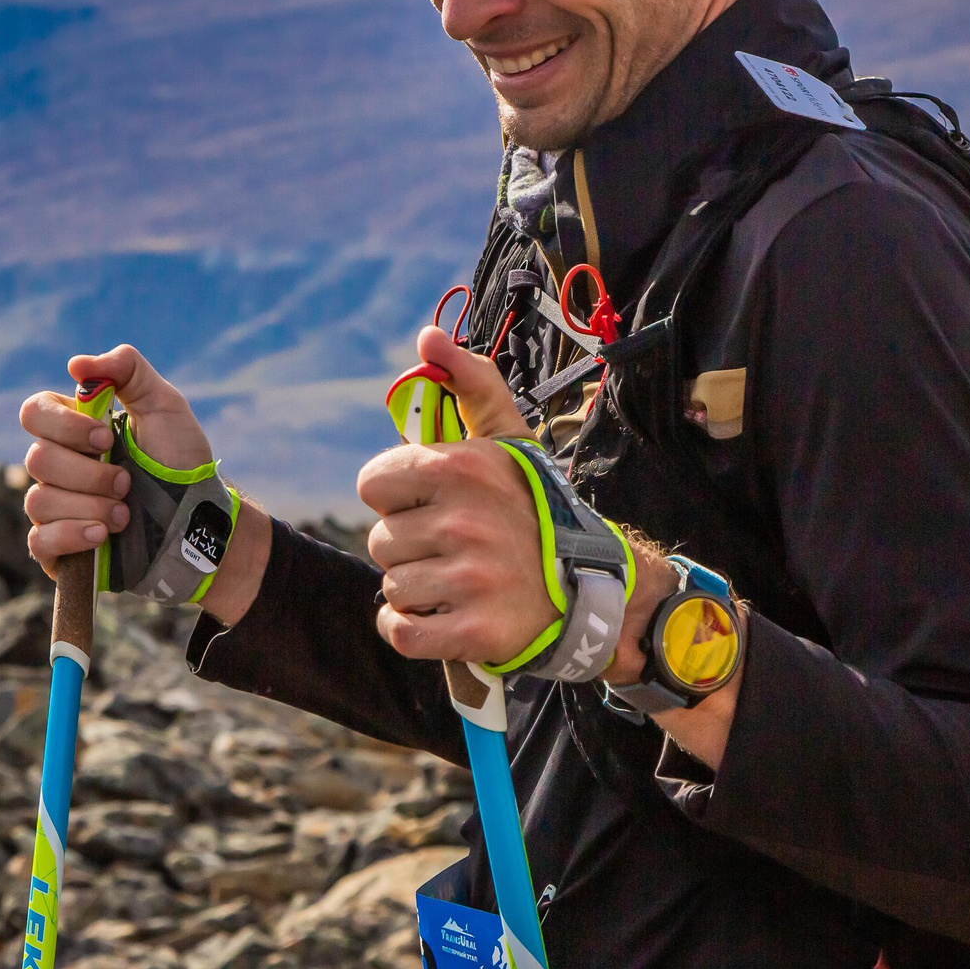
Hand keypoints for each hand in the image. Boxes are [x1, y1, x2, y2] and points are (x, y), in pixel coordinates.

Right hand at [18, 346, 270, 621]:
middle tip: (128, 482)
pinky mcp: (60, 549)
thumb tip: (75, 364)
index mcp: (74, 430)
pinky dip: (71, 535)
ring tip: (126, 515)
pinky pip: (38, 542)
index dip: (65, 426)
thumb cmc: (181, 462)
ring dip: (89, 506)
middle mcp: (58, 468)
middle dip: (89, 473)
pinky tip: (101, 536)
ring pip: (39, 502)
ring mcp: (56, 509)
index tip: (107, 437)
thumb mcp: (165, 406)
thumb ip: (128, 370)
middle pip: (37, 459)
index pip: (34, 413)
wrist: (199, 523)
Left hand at [359, 326, 549, 664]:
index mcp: (461, 467)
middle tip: (458, 548)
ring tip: (461, 580)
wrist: (596, 586)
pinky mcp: (475, 632)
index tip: (435, 504)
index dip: (400, 496)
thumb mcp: (508, 439)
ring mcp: (471, 580)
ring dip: (418, 587)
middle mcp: (464, 521)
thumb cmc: (535, 507)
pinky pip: (401, 630)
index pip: (373, 483)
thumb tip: (428, 336)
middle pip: (381, 539)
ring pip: (392, 585)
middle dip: (412, 546)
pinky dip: (409, 628)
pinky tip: (441, 615)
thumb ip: (468, 381)